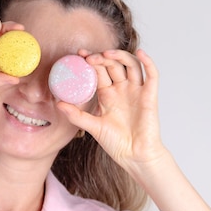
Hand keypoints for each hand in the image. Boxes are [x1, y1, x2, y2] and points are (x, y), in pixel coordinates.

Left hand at [57, 49, 164, 172]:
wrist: (134, 156)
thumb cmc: (116, 143)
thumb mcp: (92, 126)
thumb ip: (76, 115)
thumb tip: (58, 103)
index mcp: (107, 94)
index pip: (99, 70)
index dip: (90, 61)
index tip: (79, 55)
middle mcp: (122, 89)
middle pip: (113, 64)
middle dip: (101, 57)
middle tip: (89, 57)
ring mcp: (136, 91)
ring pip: (131, 65)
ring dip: (120, 55)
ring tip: (107, 53)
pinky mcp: (150, 96)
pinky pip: (151, 75)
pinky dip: (148, 62)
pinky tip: (140, 53)